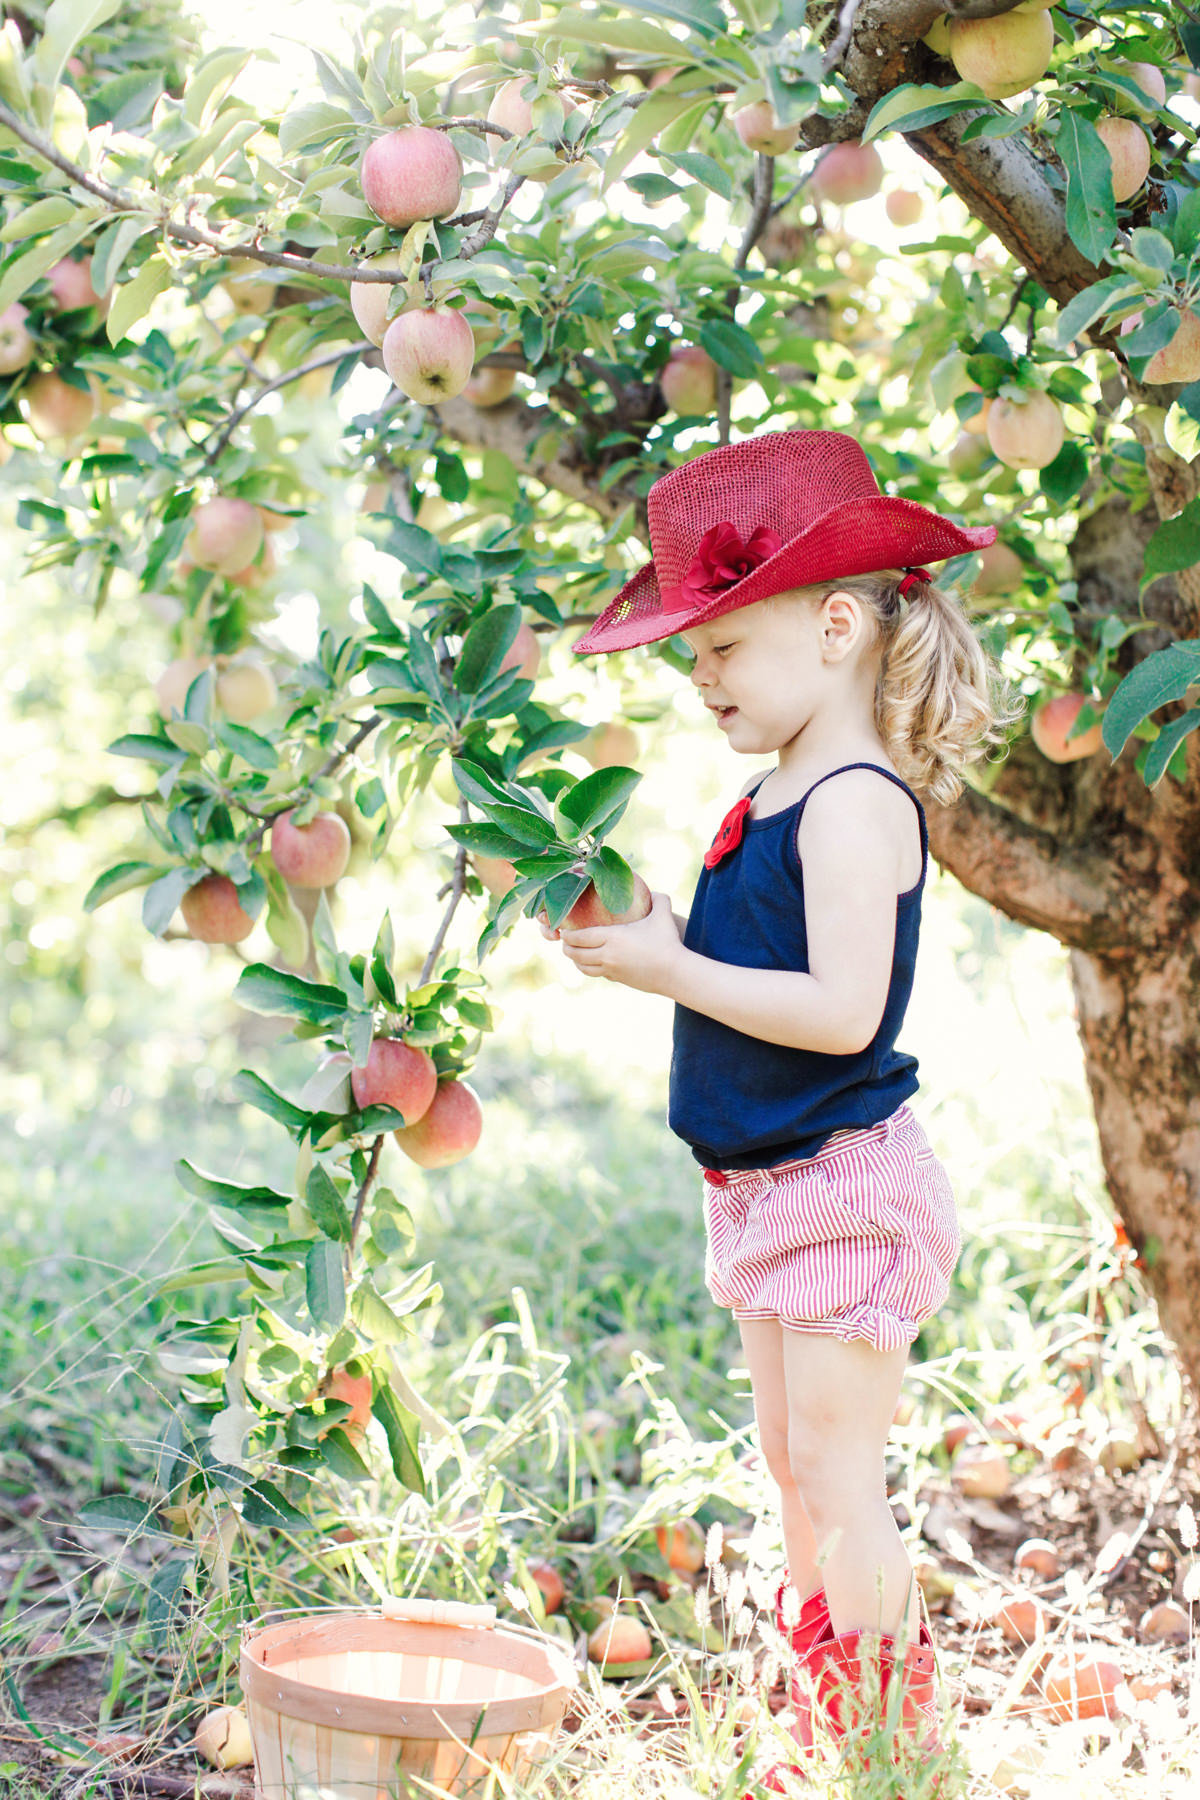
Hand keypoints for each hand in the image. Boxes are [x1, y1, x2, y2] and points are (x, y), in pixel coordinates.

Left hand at [556, 891, 683, 993]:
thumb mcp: (663, 915)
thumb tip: (654, 891)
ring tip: (575, 953)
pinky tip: (594, 963)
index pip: (580, 937)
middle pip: (577, 954)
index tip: (563, 930)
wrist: (675, 973)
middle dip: (567, 948)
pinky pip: (598, 974)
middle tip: (565, 941)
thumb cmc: (668, 942)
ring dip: (577, 960)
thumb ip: (658, 899)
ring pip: (584, 968)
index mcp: (612, 938)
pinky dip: (591, 968)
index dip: (568, 935)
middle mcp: (607, 955)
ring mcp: (611, 970)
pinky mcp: (618, 980)